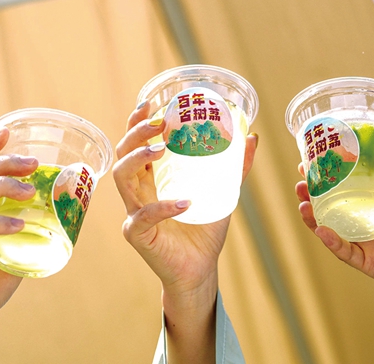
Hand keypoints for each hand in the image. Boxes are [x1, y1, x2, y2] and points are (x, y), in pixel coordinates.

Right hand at [113, 102, 257, 363]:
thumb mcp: (223, 192)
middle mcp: (138, 190)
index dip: (137, 121)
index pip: (135, 142)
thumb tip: (252, 137)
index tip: (150, 103)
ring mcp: (134, 211)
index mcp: (152, 177)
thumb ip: (235, 168)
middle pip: (122, 153)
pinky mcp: (138, 234)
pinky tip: (185, 202)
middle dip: (136, 132)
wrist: (200, 269)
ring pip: (121, 176)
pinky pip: (143, 216)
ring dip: (139, 158)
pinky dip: (164, 207)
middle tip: (157, 122)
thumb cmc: (204, 229)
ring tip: (162, 149)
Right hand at [296, 136, 373, 309]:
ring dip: (314, 217)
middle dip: (313, 194)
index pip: (348, 184)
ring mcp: (367, 242)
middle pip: (333, 206)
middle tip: (301, 181)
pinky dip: (332, 242)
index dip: (329, 173)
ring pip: (332, 228)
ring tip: (302, 203)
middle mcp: (368, 220)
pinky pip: (346, 252)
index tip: (312, 159)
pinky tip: (321, 229)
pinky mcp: (369, 262)